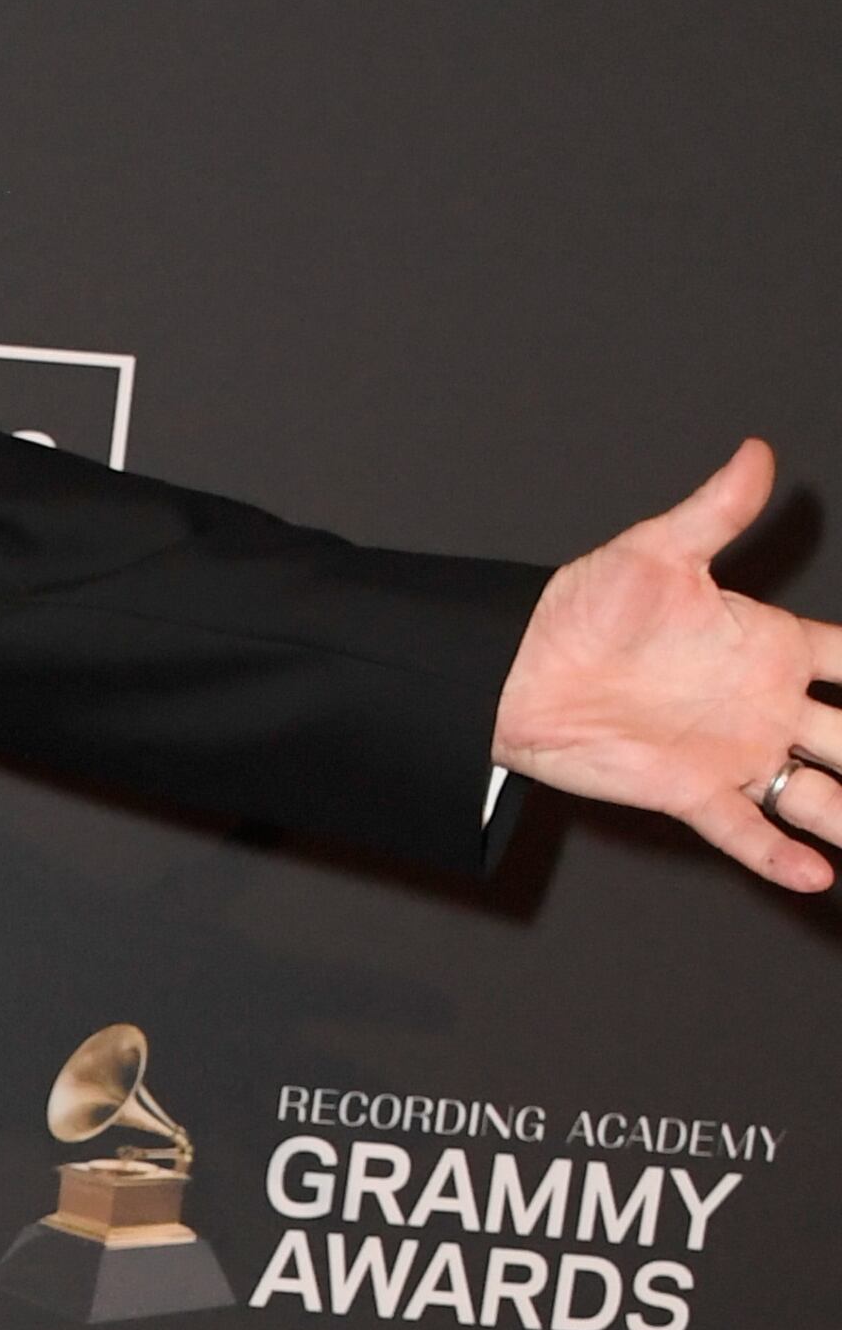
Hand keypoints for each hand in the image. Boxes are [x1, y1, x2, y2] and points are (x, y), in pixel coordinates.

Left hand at [492, 444, 840, 896]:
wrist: (518, 671)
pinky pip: (748, 830)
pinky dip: (781, 855)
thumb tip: (755, 454)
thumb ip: (716, 511)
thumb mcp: (656, 552)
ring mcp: (733, 751)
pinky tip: (818, 875)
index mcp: (766, 643)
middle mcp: (762, 703)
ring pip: (817, 793)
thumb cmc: (581, 607)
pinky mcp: (693, 791)